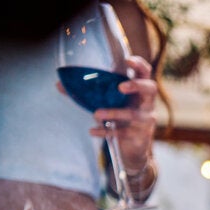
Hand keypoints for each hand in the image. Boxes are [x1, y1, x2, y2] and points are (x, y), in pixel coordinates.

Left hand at [91, 55, 157, 171]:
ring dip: (114, 113)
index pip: (145, 72)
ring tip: (96, 114)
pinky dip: (106, 132)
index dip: (139, 64)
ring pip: (133, 114)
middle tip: (120, 87)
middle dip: (137, 85)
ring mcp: (145, 119)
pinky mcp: (140, 136)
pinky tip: (93, 131)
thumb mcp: (108, 104)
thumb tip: (59, 84)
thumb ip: (88, 94)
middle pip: (150, 88)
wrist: (133, 149)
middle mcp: (147, 103)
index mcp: (139, 90)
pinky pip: (124, 133)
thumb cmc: (120, 119)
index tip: (127, 60)